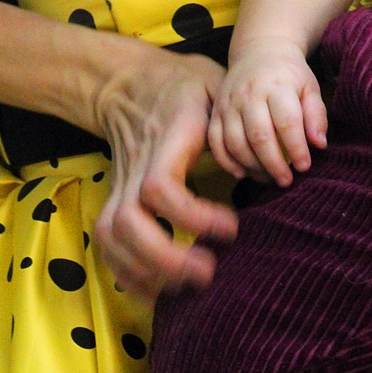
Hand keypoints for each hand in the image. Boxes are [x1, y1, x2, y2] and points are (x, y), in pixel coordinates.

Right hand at [92, 45, 238, 301]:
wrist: (128, 83)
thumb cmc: (182, 86)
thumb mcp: (214, 84)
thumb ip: (237, 118)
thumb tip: (263, 159)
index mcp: (166, 139)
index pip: (160, 186)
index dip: (192, 215)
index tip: (231, 227)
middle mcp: (135, 166)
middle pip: (128, 222)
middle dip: (165, 256)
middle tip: (208, 271)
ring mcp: (119, 184)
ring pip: (112, 236)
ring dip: (145, 270)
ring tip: (186, 285)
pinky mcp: (113, 197)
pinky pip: (108, 243)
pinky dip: (127, 272)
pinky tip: (157, 289)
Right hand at [208, 37, 327, 186]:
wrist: (260, 50)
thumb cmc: (289, 74)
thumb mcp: (309, 87)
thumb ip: (316, 115)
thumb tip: (319, 144)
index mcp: (276, 85)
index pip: (287, 121)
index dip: (297, 148)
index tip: (304, 166)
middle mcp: (249, 93)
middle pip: (258, 135)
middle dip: (273, 164)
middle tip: (286, 181)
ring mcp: (229, 102)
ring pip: (235, 142)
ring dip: (252, 167)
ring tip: (268, 178)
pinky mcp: (216, 111)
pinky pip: (215, 142)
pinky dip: (226, 162)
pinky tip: (243, 173)